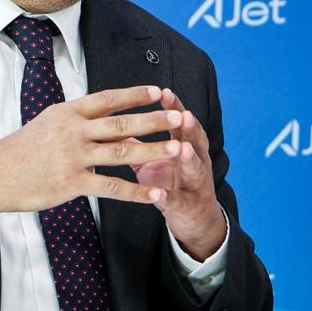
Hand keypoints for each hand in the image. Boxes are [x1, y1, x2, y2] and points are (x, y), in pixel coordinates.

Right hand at [0, 85, 182, 222]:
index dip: (135, 94)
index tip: (159, 91)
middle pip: (121, 122)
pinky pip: (111, 187)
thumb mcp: (46, 123)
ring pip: (122, 152)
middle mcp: (73, 130)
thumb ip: (75, 119)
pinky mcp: (72, 183)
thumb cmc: (20, 150)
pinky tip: (154, 195)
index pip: (107, 99)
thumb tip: (100, 113)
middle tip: (179, 116)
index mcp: (67, 112)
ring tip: (177, 149)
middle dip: (153, 119)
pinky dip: (136, 192)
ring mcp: (73, 156)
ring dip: (153, 150)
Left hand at [130, 88, 225, 260]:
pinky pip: (178, 201)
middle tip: (183, 115)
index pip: (181, 122)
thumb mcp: (155, 159)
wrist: (194, 218)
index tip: (164, 93)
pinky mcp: (188, 207)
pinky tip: (160, 194)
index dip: (174, 108)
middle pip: (194, 140)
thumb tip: (115, 121)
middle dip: (189, 127)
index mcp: (186, 145)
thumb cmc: (172, 182)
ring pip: (194, 168)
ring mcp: (195, 184)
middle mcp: (196, 161)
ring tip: (181, 149)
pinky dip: (169, 197)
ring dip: (188, 158)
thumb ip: (139, 142)